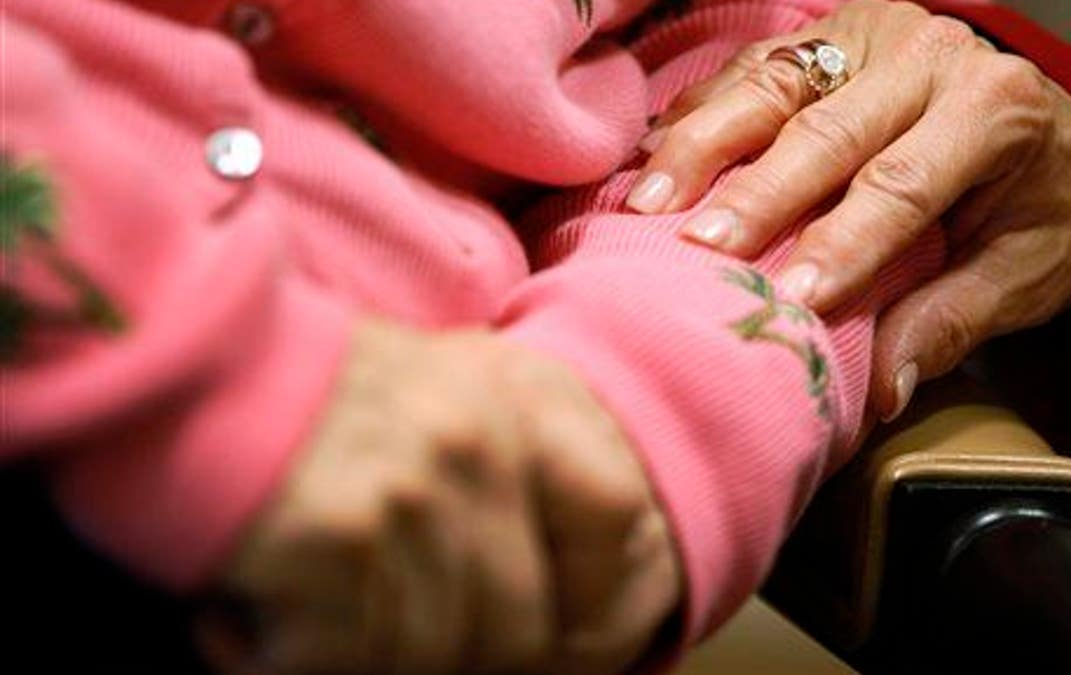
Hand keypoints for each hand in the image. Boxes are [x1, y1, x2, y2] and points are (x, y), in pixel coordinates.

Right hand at [197, 320, 680, 674]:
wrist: (169, 356)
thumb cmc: (294, 392)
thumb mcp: (430, 391)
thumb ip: (496, 470)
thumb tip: (545, 608)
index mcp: (515, 401)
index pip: (615, 516)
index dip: (584, 596)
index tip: (531, 631)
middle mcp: (481, 442)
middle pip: (519, 624)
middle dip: (448, 650)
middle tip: (364, 620)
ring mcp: (416, 490)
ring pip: (431, 654)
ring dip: (358, 651)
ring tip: (296, 597)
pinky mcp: (340, 537)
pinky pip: (346, 658)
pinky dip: (287, 656)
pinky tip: (249, 612)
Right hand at [626, 0, 1070, 420]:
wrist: (1055, 131)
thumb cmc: (1044, 206)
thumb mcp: (1026, 272)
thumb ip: (952, 321)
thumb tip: (880, 390)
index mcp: (993, 108)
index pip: (902, 182)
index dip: (843, 242)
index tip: (790, 298)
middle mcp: (928, 55)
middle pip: (824, 128)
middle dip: (752, 193)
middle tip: (696, 249)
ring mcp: (869, 35)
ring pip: (772, 86)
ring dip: (702, 146)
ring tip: (647, 201)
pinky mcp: (825, 37)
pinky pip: (750, 69)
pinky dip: (697, 114)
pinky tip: (651, 156)